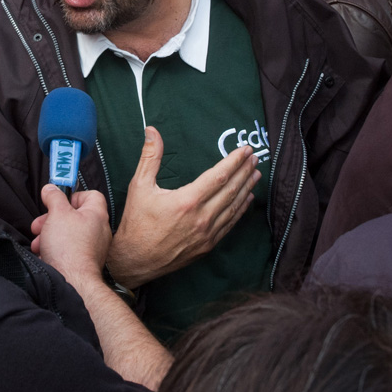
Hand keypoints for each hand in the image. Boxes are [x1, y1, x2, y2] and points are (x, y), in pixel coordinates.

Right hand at [31, 185, 112, 286]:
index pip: (90, 194)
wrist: (73, 282)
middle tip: (40, 224)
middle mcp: (99, 230)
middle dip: (52, 219)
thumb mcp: (57, 213)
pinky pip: (69, 249)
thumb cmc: (68, 247)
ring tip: (38, 242)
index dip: (72, 196)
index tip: (57, 202)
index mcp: (96, 214)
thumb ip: (54, 197)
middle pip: (74, 215)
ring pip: (68, 233)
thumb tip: (51, 188)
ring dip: (50, 235)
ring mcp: (93, 247)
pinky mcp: (84, 261)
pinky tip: (44, 254)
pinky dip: (55, 249)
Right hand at [106, 127, 260, 288]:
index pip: (219, 176)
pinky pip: (230, 224)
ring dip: (247, 188)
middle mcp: (201, 217)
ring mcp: (207, 234)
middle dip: (245, 171)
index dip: (235, 161)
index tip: (245, 150)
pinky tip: (247, 199)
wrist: (135, 260)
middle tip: (255, 157)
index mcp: (187, 200)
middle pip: (231, 190)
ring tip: (256, 174)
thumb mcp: (139, 186)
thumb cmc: (136, 222)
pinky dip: (240, 210)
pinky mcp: (208, 246)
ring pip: (234, 207)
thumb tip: (152, 130)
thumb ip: (150, 156)